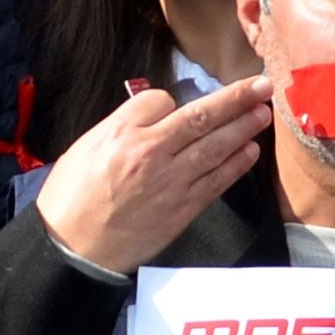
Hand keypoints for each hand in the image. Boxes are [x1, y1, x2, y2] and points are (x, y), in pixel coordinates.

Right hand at [34, 77, 270, 271]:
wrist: (74, 249)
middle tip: (261, 85)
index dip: (172, 99)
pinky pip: (216, 181)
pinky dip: (236, 165)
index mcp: (121, 133)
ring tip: (263, 113)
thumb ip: (120, 129)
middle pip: (200, 117)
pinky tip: (250, 151)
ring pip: (215, 147)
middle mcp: (150, 152)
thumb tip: (152, 118)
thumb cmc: (71, 199)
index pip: (160, 100)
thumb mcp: (83, 149)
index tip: (175, 105)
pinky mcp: (182, 208)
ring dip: (243, 128)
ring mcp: (170, 181)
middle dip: (235, 99)